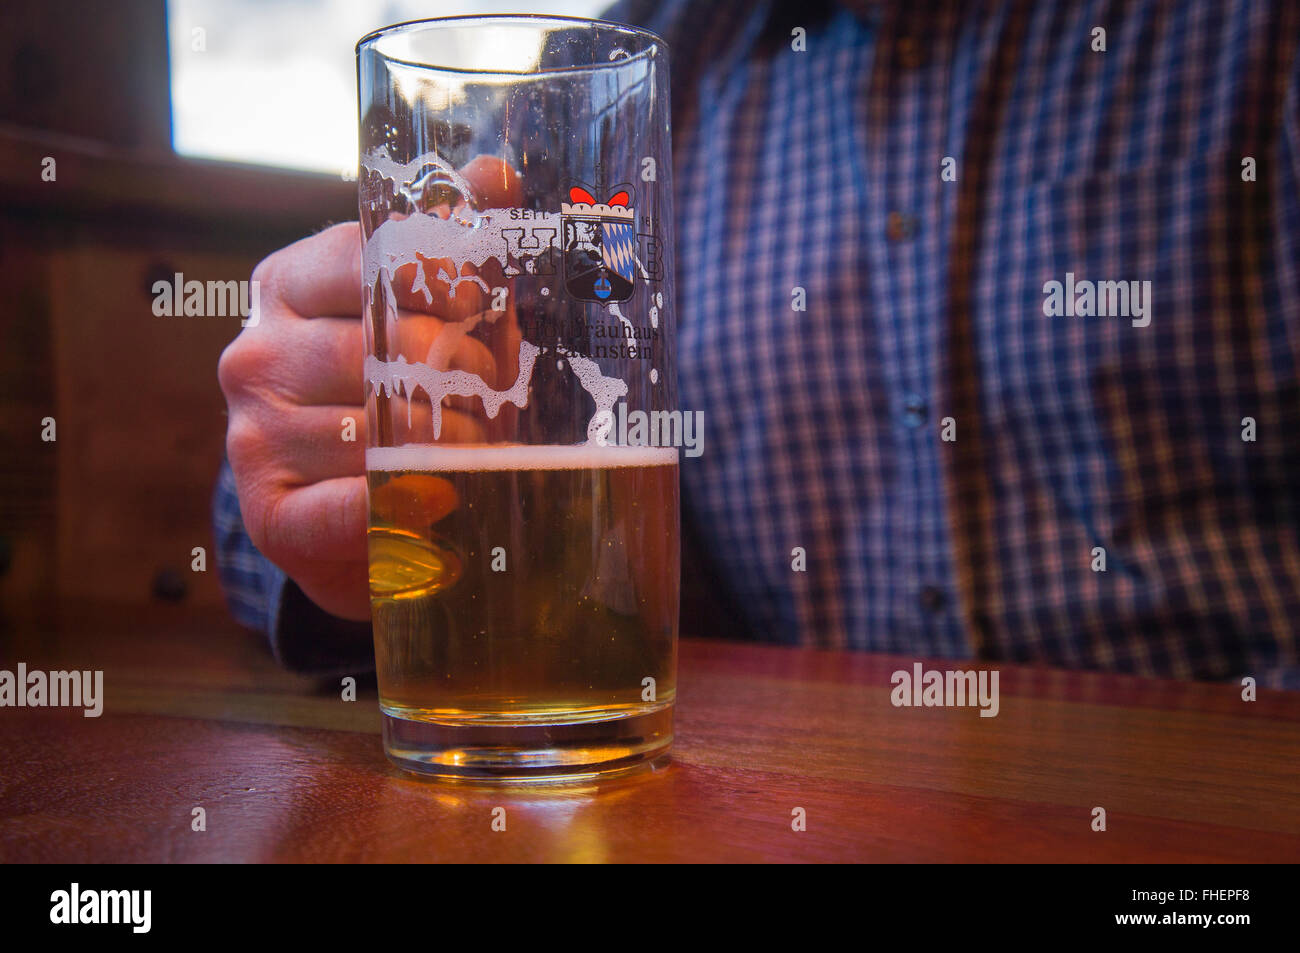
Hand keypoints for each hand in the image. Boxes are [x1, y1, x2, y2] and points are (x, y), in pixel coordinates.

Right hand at [218, 157, 520, 621]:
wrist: (346, 516)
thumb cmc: (396, 395)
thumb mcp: (425, 312)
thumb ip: (452, 244)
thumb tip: (494, 175)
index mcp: (287, 285)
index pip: (367, 257)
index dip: (444, 279)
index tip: (486, 304)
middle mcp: (255, 353)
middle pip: (384, 347)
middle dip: (463, 372)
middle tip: (495, 393)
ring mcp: (252, 434)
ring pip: (380, 430)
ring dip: (452, 443)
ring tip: (478, 447)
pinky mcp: (270, 511)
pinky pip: (355, 505)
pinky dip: (410, 503)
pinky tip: (438, 499)